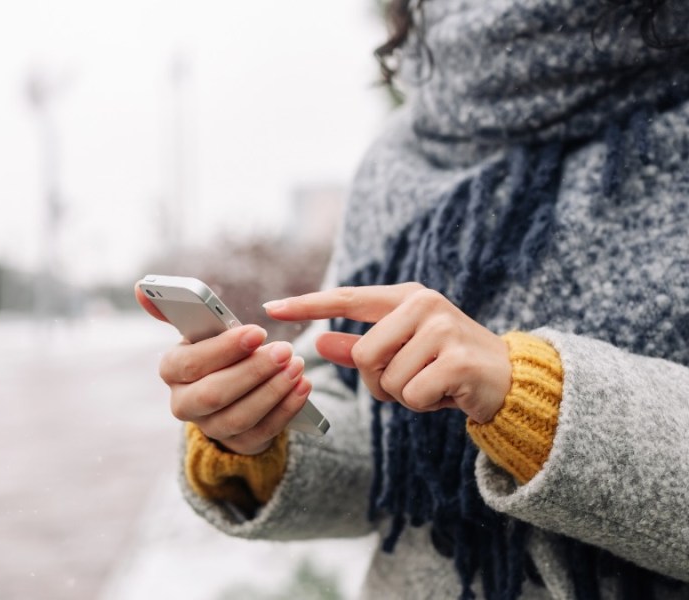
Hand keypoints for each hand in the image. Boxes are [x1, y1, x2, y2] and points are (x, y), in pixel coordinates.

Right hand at [135, 286, 310, 453]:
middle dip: (253, 371)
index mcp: (172, 370)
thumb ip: (180, 311)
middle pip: (215, 394)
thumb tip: (140, 288)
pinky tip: (303, 386)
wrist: (233, 394)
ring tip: (297, 366)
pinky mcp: (240, 444)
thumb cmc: (219, 354)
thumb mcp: (202, 333)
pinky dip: (286, 408)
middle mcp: (185, 403)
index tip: (257, 331)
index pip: (190, 363)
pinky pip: (264, 432)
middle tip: (284, 350)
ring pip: (240, 416)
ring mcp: (211, 428)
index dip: (224, 349)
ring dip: (273, 390)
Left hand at [263, 283, 510, 423]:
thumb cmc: (445, 364)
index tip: (271, 307)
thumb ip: (359, 346)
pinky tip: (445, 394)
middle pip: (363, 355)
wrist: (506, 379)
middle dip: (378, 381)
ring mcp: (442, 329)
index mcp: (405, 297)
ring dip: (402, 395)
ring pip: (387, 379)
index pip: (347, 298)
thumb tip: (318, 342)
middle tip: (409, 379)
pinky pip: (411, 396)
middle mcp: (423, 304)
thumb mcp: (402, 351)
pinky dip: (422, 405)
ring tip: (431, 383)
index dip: (308, 304)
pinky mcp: (457, 360)